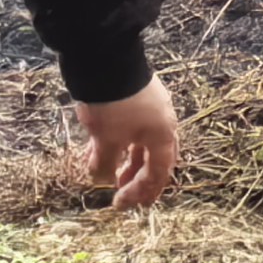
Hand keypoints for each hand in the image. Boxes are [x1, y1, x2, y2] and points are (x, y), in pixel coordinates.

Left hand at [73, 77, 182, 208]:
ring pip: (142, 143)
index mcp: (163, 135)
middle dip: (140, 179)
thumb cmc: (113, 104)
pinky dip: (120, 143)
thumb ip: (105, 164)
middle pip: (156, 159)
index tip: (120, 204)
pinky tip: (101, 147)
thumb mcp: (105, 140)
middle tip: (125, 194)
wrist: (107, 58)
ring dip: (127, 161)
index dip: (140, 192)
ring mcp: (152, 108)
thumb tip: (100, 178)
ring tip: (109, 171)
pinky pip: (133, 129)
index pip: (157, 173)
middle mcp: (163, 123)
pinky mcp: (138, 97)